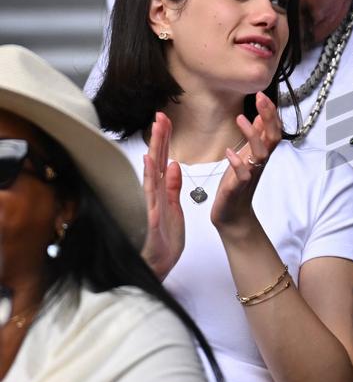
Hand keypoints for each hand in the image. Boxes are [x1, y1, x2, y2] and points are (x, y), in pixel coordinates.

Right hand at [141, 112, 183, 279]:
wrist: (158, 266)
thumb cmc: (164, 240)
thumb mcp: (174, 208)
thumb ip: (173, 187)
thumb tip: (174, 164)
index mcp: (160, 192)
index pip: (162, 160)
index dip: (164, 140)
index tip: (166, 119)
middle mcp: (153, 195)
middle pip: (156, 161)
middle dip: (158, 138)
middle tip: (161, 115)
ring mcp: (150, 206)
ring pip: (152, 174)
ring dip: (154, 152)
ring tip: (156, 132)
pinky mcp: (152, 220)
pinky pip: (152, 198)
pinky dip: (152, 181)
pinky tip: (153, 166)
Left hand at [211, 93, 281, 230]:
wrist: (232, 213)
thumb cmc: (237, 184)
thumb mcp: (245, 156)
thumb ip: (255, 138)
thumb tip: (260, 117)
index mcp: (261, 153)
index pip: (272, 130)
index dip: (270, 113)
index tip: (262, 94)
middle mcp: (259, 162)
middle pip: (272, 138)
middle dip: (269, 117)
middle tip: (261, 98)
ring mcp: (251, 174)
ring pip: (261, 153)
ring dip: (252, 135)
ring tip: (241, 118)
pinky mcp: (239, 187)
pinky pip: (243, 174)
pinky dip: (237, 163)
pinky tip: (229, 152)